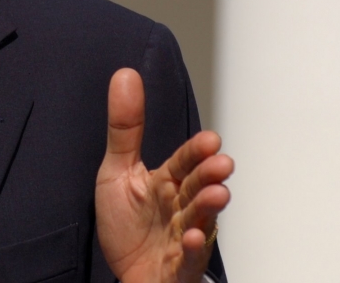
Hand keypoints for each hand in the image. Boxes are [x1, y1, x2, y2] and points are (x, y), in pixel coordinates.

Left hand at [95, 69, 233, 282]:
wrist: (127, 272)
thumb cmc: (128, 224)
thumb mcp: (117, 171)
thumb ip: (125, 128)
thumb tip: (125, 75)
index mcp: (167, 184)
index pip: (184, 163)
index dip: (196, 152)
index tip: (211, 140)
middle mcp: (180, 209)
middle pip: (198, 189)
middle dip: (209, 176)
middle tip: (222, 164)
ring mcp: (183, 240)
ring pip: (201, 222)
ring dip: (208, 210)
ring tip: (217, 194)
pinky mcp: (179, 269)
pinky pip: (188, 261)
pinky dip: (193, 251)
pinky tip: (194, 240)